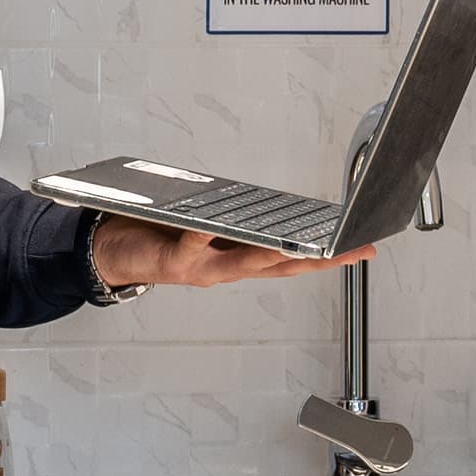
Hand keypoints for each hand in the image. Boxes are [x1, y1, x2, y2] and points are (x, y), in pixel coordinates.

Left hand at [92, 216, 368, 289]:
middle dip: (321, 260)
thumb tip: (273, 205)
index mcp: (240, 257)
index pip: (292, 258)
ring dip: (270, 256)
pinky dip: (200, 240)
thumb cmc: (161, 232)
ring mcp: (202, 270)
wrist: (114, 251)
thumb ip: (237, 221)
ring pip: (244, 264)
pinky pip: (191, 248)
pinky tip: (209, 229)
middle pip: (282, 265)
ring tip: (297, 246)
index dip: (328, 255)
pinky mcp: (174, 263)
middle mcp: (227, 269)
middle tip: (354, 251)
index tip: (362, 245)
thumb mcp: (209, 226)